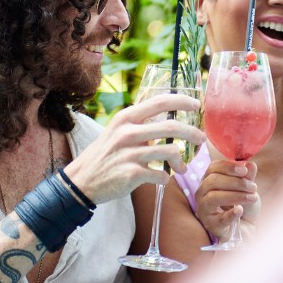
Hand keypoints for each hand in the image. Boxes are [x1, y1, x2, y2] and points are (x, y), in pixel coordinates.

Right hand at [63, 93, 203, 204]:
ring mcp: (130, 153)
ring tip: (183, 168)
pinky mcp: (132, 174)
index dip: (181, 101)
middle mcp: (128, 132)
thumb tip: (168, 121)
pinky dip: (166, 178)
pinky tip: (163, 179)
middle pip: (172, 126)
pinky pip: (161, 175)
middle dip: (192, 133)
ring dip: (182, 162)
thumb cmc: (105, 155)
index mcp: (126, 118)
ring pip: (171, 151)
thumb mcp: (117, 131)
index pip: (159, 102)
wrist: (82, 181)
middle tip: (201, 139)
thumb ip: (139, 124)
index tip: (196, 104)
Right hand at [194, 159, 259, 240]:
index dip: (228, 167)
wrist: (246, 228)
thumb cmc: (243, 205)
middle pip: (212, 181)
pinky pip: (219, 218)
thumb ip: (248, 177)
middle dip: (235, 182)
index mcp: (209, 180)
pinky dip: (231, 214)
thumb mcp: (247, 189)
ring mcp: (204, 210)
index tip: (244, 170)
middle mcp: (202, 193)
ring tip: (252, 197)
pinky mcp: (211, 225)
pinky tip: (240, 210)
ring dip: (235, 196)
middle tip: (253, 187)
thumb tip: (250, 164)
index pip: (213, 168)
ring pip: (213, 198)